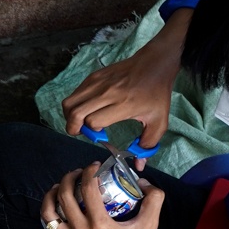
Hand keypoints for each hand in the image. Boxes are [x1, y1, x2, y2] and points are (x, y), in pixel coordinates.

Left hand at [39, 163, 163, 228]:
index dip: (89, 172)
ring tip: (58, 190)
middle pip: (63, 197)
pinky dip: (46, 226)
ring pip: (47, 215)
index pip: (88, 188)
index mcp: (100, 224)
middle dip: (68, 179)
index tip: (93, 167)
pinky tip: (57, 219)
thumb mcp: (150, 224)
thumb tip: (145, 182)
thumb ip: (154, 199)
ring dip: (50, 198)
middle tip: (75, 174)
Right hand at [59, 10, 189, 156]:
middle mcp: (107, 93)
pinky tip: (86, 109)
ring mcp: (98, 83)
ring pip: (69, 103)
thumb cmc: (157, 93)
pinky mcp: (94, 76)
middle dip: (73, 127)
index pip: (93, 122)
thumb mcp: (159, 121)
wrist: (154, 63)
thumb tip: (139, 165)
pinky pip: (74, 94)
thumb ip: (148, 145)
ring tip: (80, 121)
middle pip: (75, 113)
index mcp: (123, 105)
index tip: (101, 134)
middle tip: (81, 132)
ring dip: (70, 116)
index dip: (92, 132)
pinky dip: (74, 105)